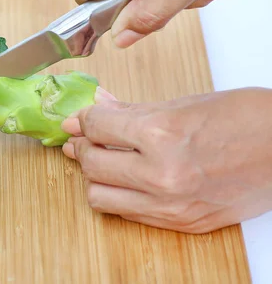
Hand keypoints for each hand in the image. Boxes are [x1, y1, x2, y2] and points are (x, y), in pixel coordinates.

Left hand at [60, 87, 271, 233]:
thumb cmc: (243, 119)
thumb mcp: (181, 104)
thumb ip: (129, 111)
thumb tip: (95, 107)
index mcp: (161, 135)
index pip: (96, 128)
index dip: (84, 119)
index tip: (83, 118)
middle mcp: (162, 175)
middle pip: (91, 164)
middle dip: (84, 147)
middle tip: (88, 138)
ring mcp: (171, 205)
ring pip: (100, 196)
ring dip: (96, 176)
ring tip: (106, 160)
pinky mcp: (182, 224)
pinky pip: (128, 214)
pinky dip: (119, 195)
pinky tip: (127, 178)